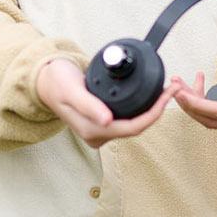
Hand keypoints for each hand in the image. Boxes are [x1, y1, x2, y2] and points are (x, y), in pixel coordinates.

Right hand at [36, 57, 178, 147]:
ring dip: (151, 109)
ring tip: (165, 90)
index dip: (154, 113)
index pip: (133, 127)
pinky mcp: (102, 123)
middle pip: (137, 127)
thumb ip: (89, 106)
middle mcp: (98, 135)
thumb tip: (107, 121)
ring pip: (134, 124)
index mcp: (92, 131)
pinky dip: (141, 108)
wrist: (45, 81)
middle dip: (157, 109)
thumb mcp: (72, 90)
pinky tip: (150, 96)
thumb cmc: (57, 82)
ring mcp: (100, 130)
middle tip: (171, 87)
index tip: (168, 94)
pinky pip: (128, 119)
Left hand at [171, 42, 216, 129]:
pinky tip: (194, 82)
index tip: (182, 94)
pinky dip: (198, 101)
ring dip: (190, 103)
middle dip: (189, 105)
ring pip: (209, 118)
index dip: (199, 105)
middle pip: (211, 119)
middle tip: (173, 88)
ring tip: (177, 83)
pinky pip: (212, 113)